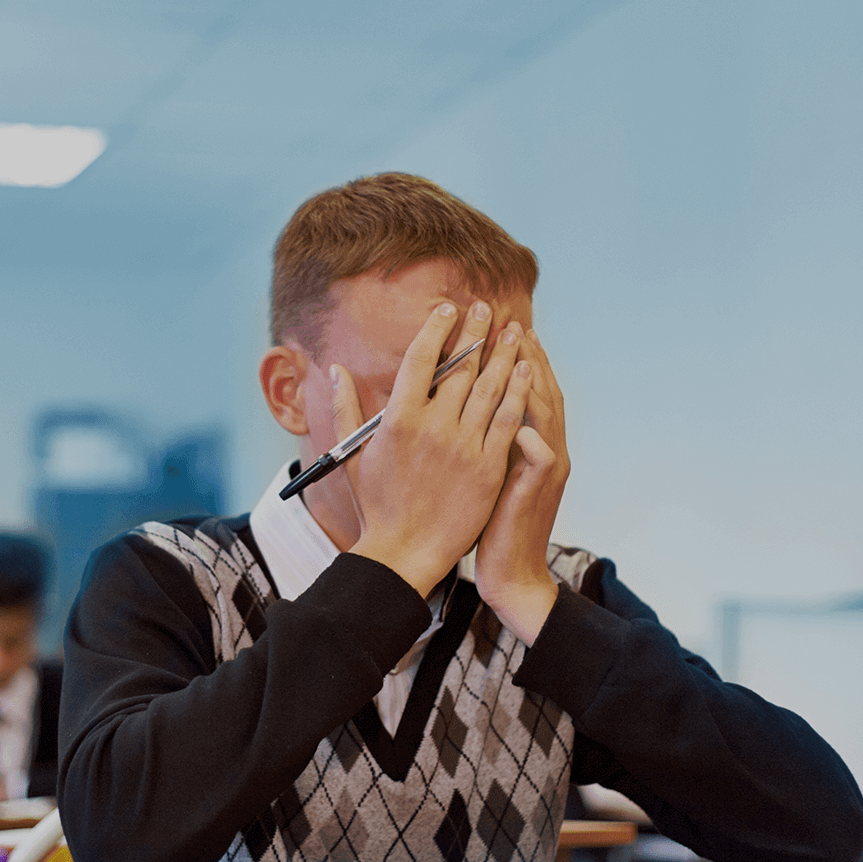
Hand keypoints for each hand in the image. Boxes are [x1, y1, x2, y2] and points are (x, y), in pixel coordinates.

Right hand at [334, 300, 529, 596]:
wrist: (405, 552)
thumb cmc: (377, 506)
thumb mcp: (352, 455)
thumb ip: (346, 408)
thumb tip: (336, 370)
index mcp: (399, 420)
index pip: (422, 358)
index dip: (437, 328)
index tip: (448, 309)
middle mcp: (434, 427)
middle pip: (462, 367)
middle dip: (477, 332)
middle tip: (489, 309)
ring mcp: (464, 447)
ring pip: (491, 387)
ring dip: (505, 354)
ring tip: (515, 330)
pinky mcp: (488, 467)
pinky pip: (508, 420)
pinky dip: (520, 391)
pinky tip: (527, 369)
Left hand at [474, 326, 570, 643]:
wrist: (511, 573)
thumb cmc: (491, 524)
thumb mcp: (490, 474)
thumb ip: (488, 439)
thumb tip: (466, 406)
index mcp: (535, 446)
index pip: (531, 392)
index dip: (520, 360)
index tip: (505, 330)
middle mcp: (547, 452)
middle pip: (543, 393)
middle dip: (528, 357)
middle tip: (513, 325)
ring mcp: (545, 472)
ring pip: (547, 417)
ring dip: (535, 383)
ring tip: (521, 353)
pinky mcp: (535, 493)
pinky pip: (540, 460)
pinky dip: (534, 439)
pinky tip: (520, 422)